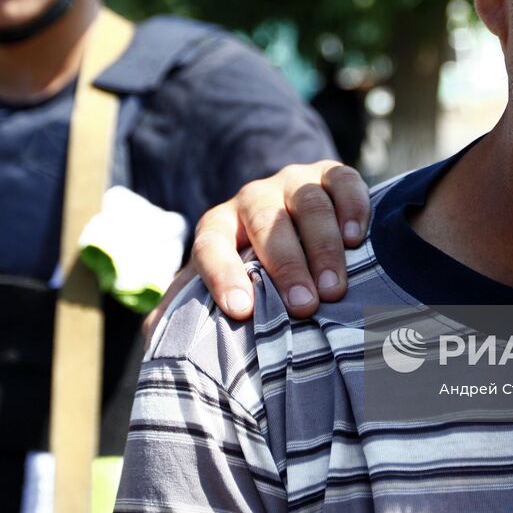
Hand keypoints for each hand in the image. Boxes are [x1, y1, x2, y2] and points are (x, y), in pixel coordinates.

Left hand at [141, 160, 370, 338]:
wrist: (292, 229)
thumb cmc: (250, 276)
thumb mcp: (213, 289)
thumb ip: (184, 311)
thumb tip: (155, 338)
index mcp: (218, 226)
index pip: (211, 244)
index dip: (223, 275)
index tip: (241, 311)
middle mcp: (253, 198)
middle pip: (267, 223)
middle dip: (286, 265)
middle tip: (304, 305)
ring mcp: (294, 182)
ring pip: (308, 204)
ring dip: (322, 247)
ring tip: (334, 289)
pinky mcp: (330, 174)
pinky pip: (342, 180)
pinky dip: (352, 207)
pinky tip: (357, 239)